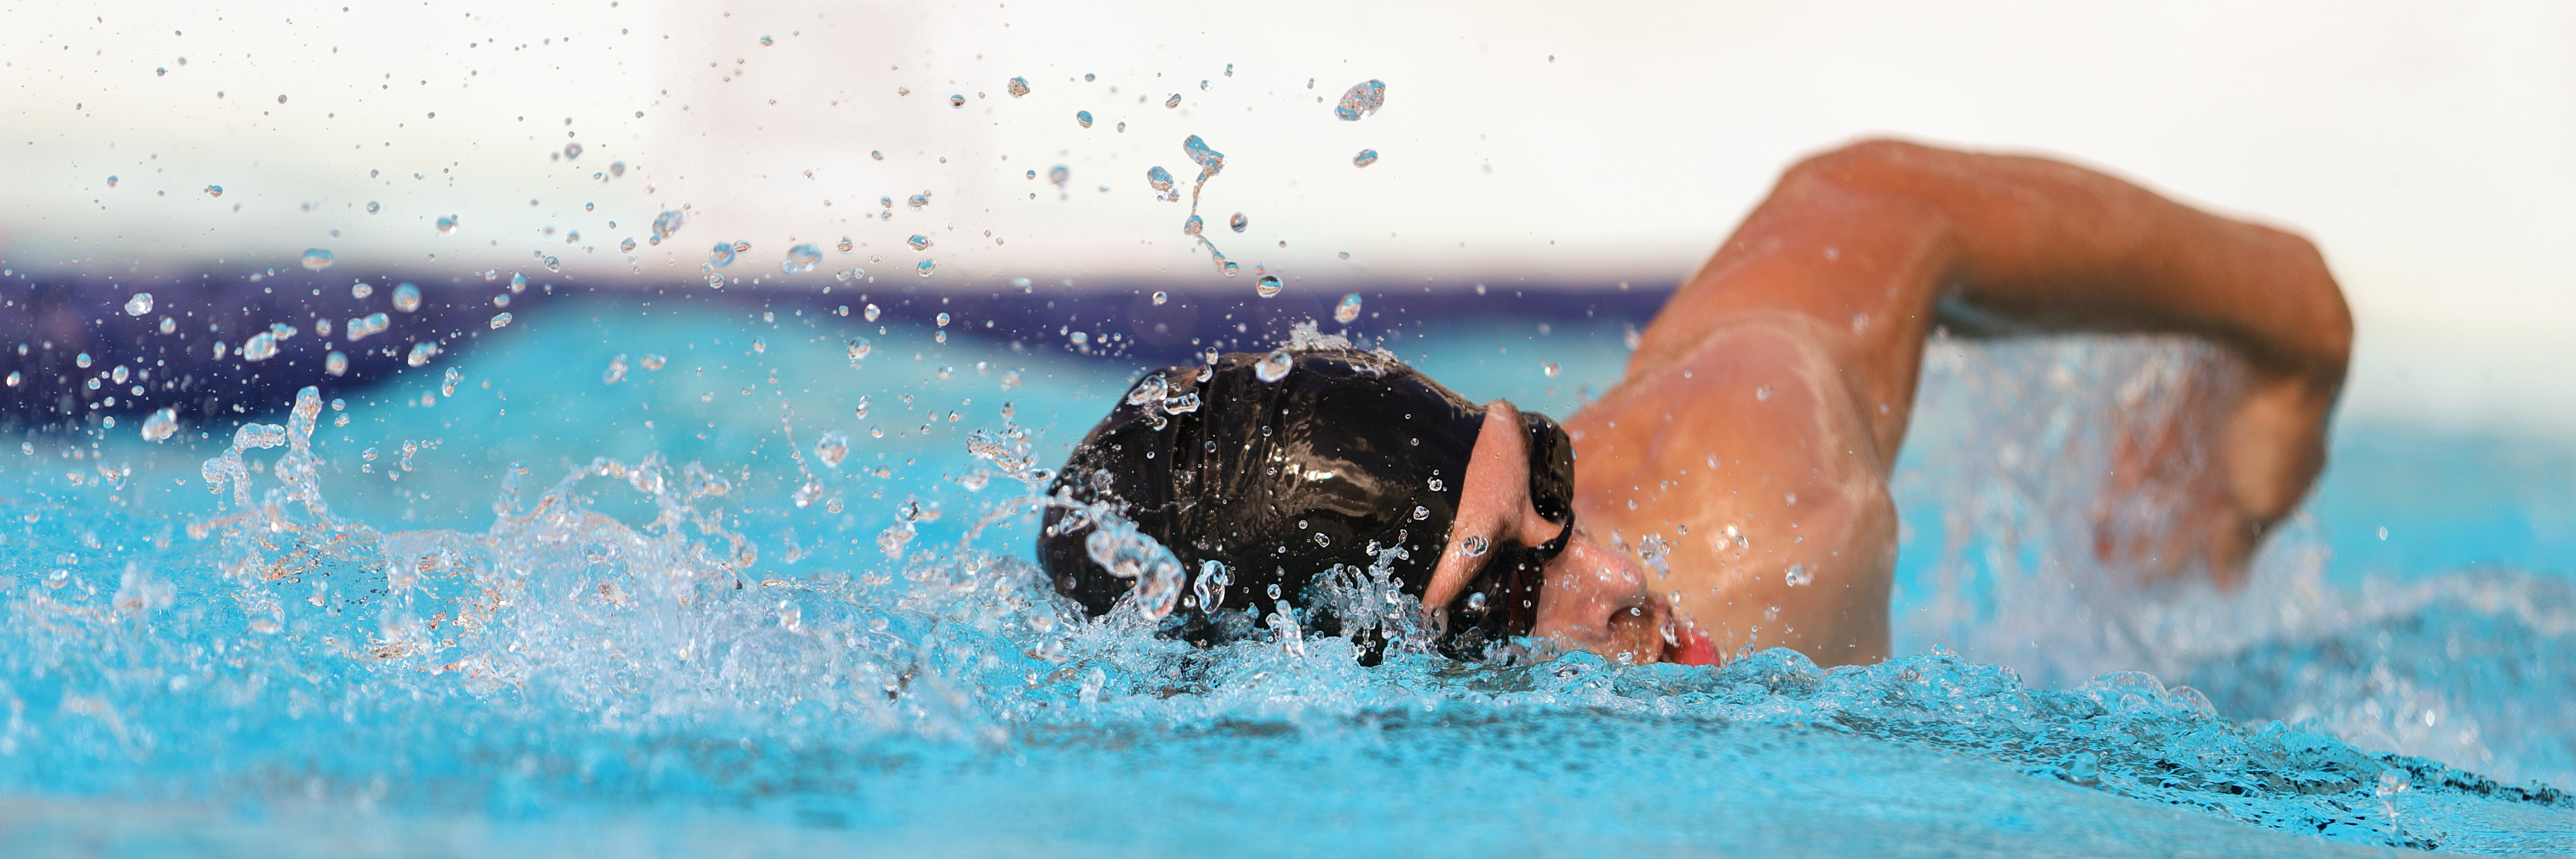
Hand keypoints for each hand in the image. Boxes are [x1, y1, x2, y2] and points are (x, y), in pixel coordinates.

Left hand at [2095, 350, 2332, 587]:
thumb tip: (2229, 584)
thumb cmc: (2275, 423)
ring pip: (2170, 470)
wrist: (2276, 330)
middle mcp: (2248, 451)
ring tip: (2097, 525)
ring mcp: (2222, 417)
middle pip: (2189, 503)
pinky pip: (2160, 430)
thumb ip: (2241, 538)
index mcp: (2274, 483)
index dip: (2182, 558)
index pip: (2220, 533)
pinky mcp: (2197, 386)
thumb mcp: (2262, 495)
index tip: (2144, 583)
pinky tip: (2113, 478)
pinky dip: (2136, 455)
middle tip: (2105, 557)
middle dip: (2150, 532)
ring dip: (2134, 499)